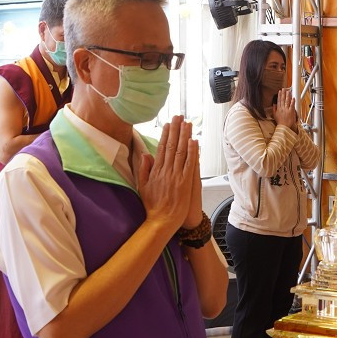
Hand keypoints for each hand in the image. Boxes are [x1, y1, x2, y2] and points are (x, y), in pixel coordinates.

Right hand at [136, 116, 198, 234]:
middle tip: (179, 116)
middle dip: (176, 129)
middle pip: (171, 146)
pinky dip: (192, 152)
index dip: (166, 134)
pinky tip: (194, 140)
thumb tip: (145, 154)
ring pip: (181, 152)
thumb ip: (144, 170)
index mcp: (155, 171)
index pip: (161, 148)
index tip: (169, 124)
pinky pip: (189, 164)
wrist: (161, 221)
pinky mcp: (185, 183)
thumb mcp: (142, 186)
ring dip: (185, 136)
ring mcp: (175, 176)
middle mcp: (165, 171)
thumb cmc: (153, 206)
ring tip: (188, 123)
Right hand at [272, 88, 297, 127]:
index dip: (279, 95)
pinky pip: (292, 105)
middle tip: (284, 89)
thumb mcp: (275, 115)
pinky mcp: (291, 111)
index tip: (279, 91)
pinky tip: (293, 98)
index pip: (279, 100)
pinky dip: (292, 101)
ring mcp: (286, 110)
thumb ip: (274, 109)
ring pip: (287, 101)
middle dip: (283, 93)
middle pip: (282, 99)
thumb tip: (274, 104)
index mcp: (278, 109)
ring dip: (288, 96)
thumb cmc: (280, 122)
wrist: (284, 127)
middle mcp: (282, 108)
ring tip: (288, 91)